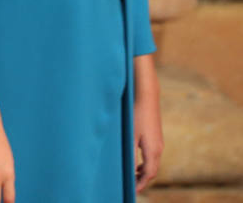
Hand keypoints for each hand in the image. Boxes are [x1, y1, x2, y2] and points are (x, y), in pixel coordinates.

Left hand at [134, 56, 162, 189]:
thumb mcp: (130, 134)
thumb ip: (129, 152)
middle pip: (152, 171)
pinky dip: (144, 163)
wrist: (146, 94)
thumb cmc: (135, 112)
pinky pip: (152, 155)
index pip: (148, 174)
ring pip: (152, 163)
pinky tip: (135, 161)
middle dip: (142, 180)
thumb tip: (126, 168)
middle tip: (131, 187)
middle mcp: (158, 148)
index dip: (140, 184)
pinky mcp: (155, 135)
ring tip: (132, 177)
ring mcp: (158, 142)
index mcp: (153, 150)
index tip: (131, 191)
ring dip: (143, 171)